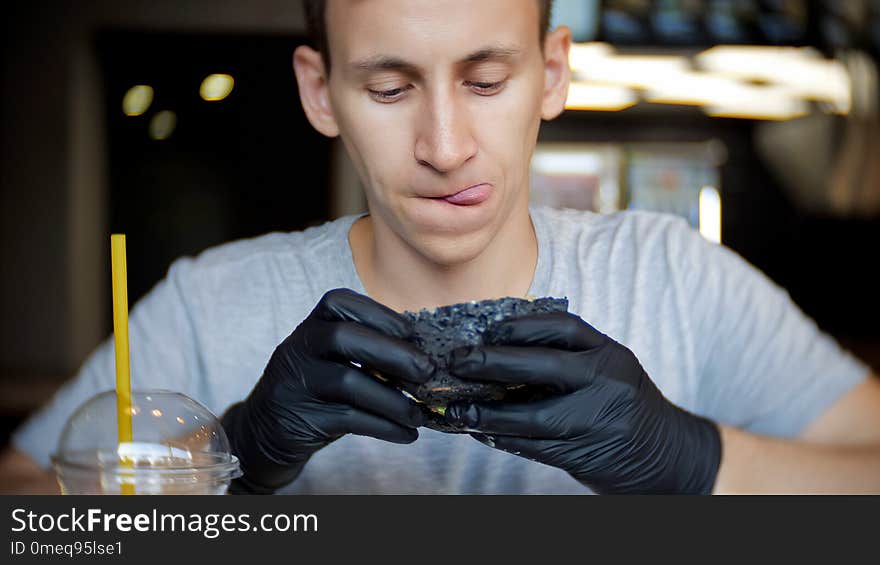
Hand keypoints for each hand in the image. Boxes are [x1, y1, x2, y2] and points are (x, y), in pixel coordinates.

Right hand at [222, 288, 433, 493]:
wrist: (266, 429)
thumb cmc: (317, 387)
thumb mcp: (333, 358)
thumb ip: (368, 350)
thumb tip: (426, 354)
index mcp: (312, 324)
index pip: (339, 302)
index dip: (378, 313)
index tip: (411, 332)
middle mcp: (300, 347)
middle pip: (343, 338)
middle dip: (392, 352)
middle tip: (427, 371)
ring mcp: (297, 382)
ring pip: (347, 382)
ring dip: (392, 399)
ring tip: (419, 413)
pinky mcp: (301, 418)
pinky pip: (348, 419)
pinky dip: (383, 427)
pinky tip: (406, 433)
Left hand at [444, 312, 720, 493]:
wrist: (668, 456)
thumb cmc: (622, 405)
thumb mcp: (607, 369)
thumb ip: (566, 357)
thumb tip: (496, 348)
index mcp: (610, 353)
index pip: (563, 328)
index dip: (521, 326)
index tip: (486, 330)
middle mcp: (608, 381)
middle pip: (545, 366)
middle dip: (495, 362)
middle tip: (459, 362)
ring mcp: (599, 420)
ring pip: (535, 416)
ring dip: (490, 413)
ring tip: (457, 410)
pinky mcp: (588, 455)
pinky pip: (538, 447)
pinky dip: (505, 438)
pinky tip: (481, 431)